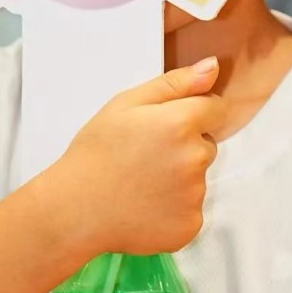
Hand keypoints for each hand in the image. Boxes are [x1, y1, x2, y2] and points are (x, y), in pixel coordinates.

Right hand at [42, 58, 223, 257]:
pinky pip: (191, 208)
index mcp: (181, 124)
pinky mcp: (190, 225)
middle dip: (184, 146)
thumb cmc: (96, 153)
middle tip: (144, 156)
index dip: (191, 114)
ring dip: (179, 178)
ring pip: (198, 178)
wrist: (75, 209)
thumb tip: (212, 67)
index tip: (165, 126)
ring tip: (140, 182)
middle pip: (206, 145)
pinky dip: (174, 208)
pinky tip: (145, 205)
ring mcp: (195, 196)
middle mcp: (195, 159)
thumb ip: (175, 83)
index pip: (215, 109)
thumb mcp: (126, 104)